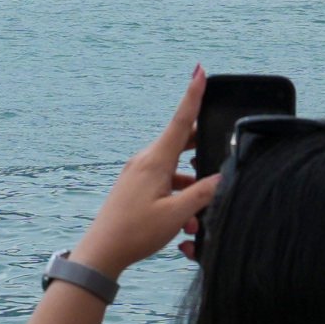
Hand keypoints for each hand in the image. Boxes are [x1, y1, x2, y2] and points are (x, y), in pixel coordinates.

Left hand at [71, 71, 219, 281]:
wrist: (102, 252)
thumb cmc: (136, 233)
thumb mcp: (176, 214)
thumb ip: (202, 193)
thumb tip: (222, 177)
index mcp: (155, 161)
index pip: (180, 120)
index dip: (193, 95)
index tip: (200, 71)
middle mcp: (145, 161)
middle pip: (179, 142)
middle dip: (200, 146)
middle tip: (217, 146)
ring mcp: (137, 173)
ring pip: (173, 167)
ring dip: (190, 184)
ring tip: (196, 215)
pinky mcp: (134, 187)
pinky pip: (163, 181)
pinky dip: (177, 194)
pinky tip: (185, 221)